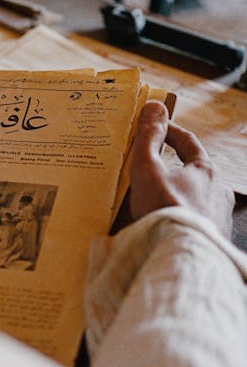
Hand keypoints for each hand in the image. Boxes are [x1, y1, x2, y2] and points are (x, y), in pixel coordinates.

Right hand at [130, 101, 233, 237]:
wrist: (179, 260)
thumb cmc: (165, 211)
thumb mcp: (149, 168)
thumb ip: (148, 138)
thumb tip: (153, 106)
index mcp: (207, 171)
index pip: (187, 141)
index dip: (167, 131)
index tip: (151, 126)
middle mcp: (219, 193)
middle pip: (191, 172)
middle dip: (169, 168)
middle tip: (147, 168)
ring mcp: (217, 218)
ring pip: (193, 199)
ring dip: (174, 197)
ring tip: (150, 202)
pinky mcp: (211, 240)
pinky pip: (192, 222)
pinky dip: (176, 219)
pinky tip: (161, 225)